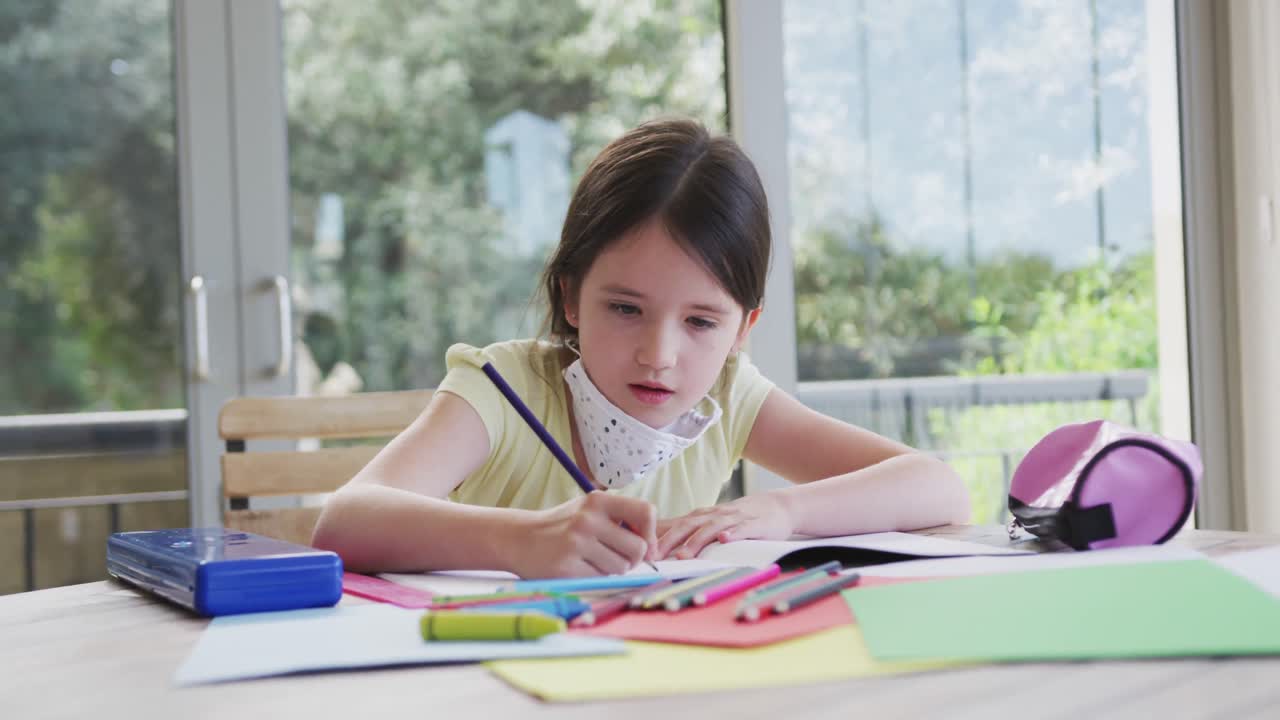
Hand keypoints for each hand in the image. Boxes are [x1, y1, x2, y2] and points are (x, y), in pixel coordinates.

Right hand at [512, 492, 657, 577]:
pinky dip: (595, 577)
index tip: (645, 545)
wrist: (519, 538)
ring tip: (593, 559)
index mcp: (598, 500)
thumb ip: (621, 520)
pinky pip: (600, 579)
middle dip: (633, 559)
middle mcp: (588, 519)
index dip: (651, 533)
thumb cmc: (564, 526)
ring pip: (621, 567)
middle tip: (616, 556)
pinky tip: (579, 566)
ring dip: (613, 569)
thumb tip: (653, 548)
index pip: (646, 511)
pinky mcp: (567, 567)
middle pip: (638, 548)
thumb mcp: (590, 510)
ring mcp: (576, 543)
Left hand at [656, 493, 794, 559]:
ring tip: (683, 555)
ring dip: (696, 542)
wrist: (778, 506)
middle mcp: (715, 516)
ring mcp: (735, 520)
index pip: (675, 525)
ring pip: (711, 529)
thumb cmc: (741, 519)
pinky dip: (733, 533)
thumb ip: (692, 532)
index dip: (658, 537)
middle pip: (687, 526)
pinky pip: (743, 528)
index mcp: (702, 517)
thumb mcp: (713, 523)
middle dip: (669, 541)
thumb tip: (662, 546)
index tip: (641, 552)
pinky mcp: (755, 525)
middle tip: (654, 557)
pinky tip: (725, 540)